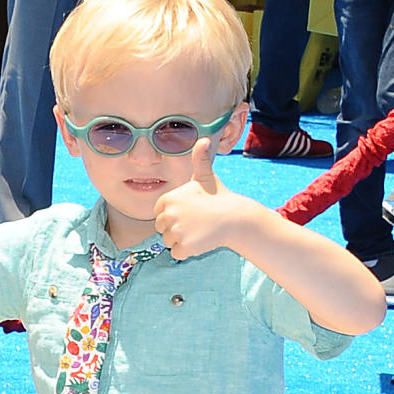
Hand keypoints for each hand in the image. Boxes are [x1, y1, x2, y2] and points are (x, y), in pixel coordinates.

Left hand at [153, 138, 246, 259]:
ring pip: (169, 242)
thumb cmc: (218, 198)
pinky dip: (187, 252)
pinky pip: (177, 254)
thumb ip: (199, 159)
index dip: (173, 214)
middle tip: (195, 223)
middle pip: (161, 229)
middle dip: (176, 228)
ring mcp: (176, 231)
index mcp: (168, 199)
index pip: (158, 213)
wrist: (235, 218)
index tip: (189, 212)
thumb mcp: (205, 176)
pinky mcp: (185, 247)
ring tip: (199, 231)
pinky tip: (200, 242)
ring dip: (182, 240)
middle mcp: (168, 214)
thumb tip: (203, 138)